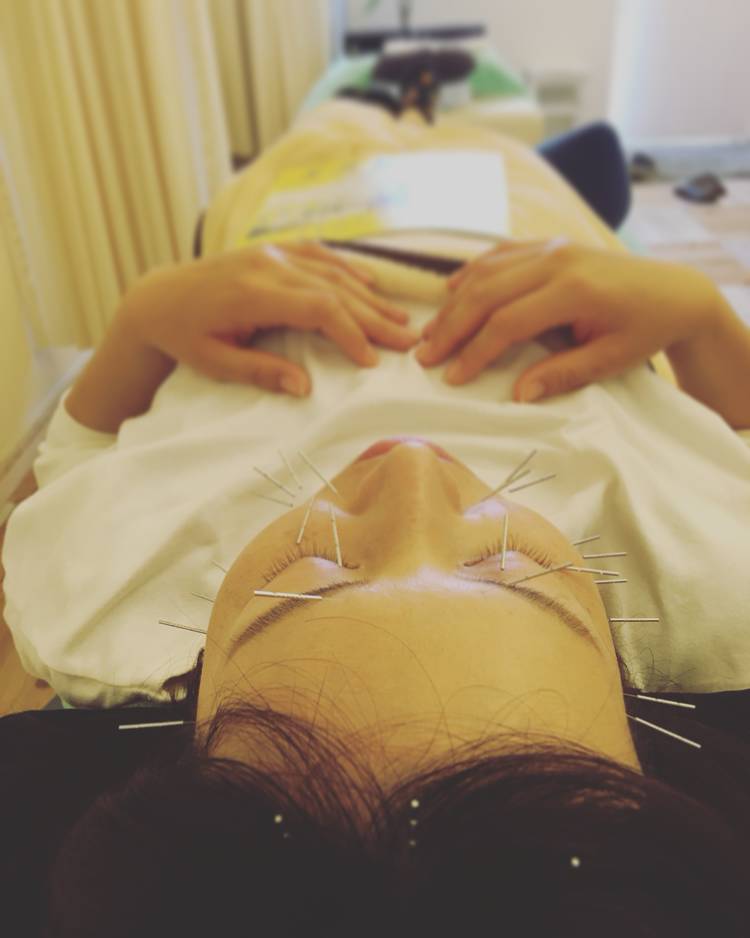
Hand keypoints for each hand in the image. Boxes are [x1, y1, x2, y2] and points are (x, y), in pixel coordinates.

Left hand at [120, 242, 420, 395]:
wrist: (157, 298)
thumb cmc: (184, 336)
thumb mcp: (214, 362)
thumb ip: (260, 372)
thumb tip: (305, 387)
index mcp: (252, 294)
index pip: (318, 309)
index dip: (351, 333)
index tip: (372, 360)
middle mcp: (267, 266)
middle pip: (335, 290)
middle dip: (373, 318)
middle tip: (408, 341)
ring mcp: (270, 254)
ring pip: (332, 273)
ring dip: (369, 297)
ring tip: (400, 319)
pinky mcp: (271, 251)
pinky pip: (318, 255)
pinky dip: (347, 269)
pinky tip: (370, 282)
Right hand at [415, 239, 717, 401]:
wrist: (674, 292)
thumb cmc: (643, 330)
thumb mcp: (609, 360)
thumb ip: (561, 375)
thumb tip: (518, 396)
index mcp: (574, 289)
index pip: (507, 322)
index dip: (475, 352)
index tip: (452, 378)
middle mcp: (557, 260)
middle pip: (486, 292)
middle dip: (451, 327)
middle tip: (425, 356)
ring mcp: (552, 246)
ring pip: (486, 271)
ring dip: (453, 303)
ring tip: (430, 333)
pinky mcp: (550, 243)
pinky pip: (499, 253)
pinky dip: (471, 271)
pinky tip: (450, 291)